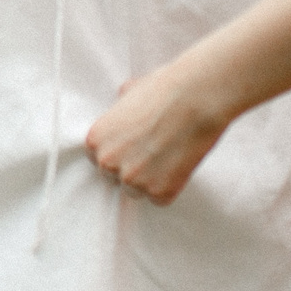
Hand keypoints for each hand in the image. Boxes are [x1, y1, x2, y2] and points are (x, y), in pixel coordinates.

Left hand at [85, 62, 232, 204]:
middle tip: (152, 152)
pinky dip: (170, 187)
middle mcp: (108, 163)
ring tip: (167, 156)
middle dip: (131, 168)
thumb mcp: (128, 93)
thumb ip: (119, 111)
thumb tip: (123, 106)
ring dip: (149, 180)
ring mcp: (133, 180)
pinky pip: (160, 199)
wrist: (194, 99)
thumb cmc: (163, 91)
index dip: (118, 154)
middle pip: (115, 178)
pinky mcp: (159, 192)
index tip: (133, 149)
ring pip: (136, 191)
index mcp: (95, 140)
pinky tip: (178, 165)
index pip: (99, 159)